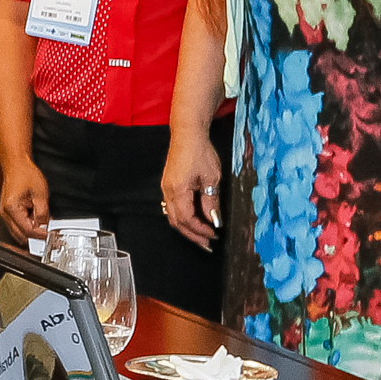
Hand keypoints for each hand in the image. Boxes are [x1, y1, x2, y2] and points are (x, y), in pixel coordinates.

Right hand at [0, 158, 51, 239]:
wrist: (16, 164)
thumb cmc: (25, 174)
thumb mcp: (40, 195)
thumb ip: (43, 214)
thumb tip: (44, 227)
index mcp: (12, 209)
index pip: (28, 231)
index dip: (41, 234)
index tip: (50, 234)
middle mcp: (5, 213)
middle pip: (20, 235)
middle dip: (35, 235)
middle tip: (48, 230)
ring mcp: (4, 213)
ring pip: (17, 233)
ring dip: (30, 231)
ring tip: (41, 221)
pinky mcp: (6, 211)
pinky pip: (16, 225)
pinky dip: (25, 225)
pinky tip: (34, 217)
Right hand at [163, 131, 221, 247]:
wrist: (187, 135)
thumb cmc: (200, 152)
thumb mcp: (212, 178)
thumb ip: (211, 201)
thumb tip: (214, 220)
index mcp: (178, 191)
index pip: (187, 219)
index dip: (200, 230)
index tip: (214, 235)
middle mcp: (168, 192)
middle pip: (177, 222)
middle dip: (192, 235)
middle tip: (206, 244)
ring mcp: (166, 188)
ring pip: (173, 216)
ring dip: (187, 228)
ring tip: (201, 235)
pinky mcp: (168, 185)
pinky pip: (172, 208)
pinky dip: (182, 218)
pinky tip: (192, 220)